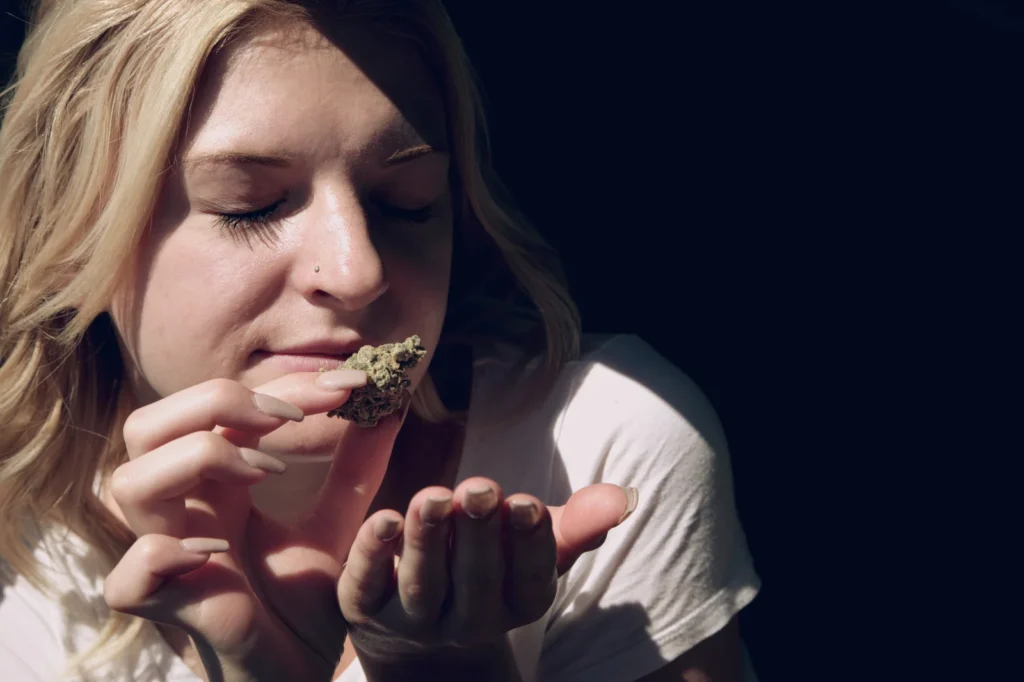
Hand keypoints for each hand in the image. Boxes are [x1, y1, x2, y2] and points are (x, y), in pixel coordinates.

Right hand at [102, 372, 406, 680]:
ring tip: (265, 474)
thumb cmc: (304, 605)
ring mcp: (165, 558)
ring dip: (197, 460)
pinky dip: (169, 552)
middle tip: (286, 418)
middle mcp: (183, 512)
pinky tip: (224, 554)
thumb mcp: (339, 525)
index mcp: (215, 486)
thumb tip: (391, 405)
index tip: (352, 385)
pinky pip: (132, 572)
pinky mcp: (163, 611)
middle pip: (147, 424)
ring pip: (127, 481)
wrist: (300, 675)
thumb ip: (358, 468)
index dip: (282, 384)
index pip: (222, 409)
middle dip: (215, 402)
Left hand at [337, 477, 637, 663]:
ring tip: (434, 496)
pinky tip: (383, 518)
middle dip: (479, 533)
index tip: (527, 503)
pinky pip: (366, 584)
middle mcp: (467, 621)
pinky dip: (373, 554)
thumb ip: (577, 523)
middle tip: (480, 488)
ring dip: (428, 539)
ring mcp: (412, 620)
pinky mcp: (363, 608)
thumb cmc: (489, 565)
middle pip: (477, 580)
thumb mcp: (535, 544)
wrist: (416, 625)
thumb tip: (623, 498)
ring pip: (422, 584)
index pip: (529, 581)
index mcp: (516, 605)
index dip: (529, 544)